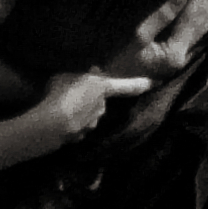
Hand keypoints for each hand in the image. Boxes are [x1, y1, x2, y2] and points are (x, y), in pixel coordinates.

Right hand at [28, 66, 150, 145]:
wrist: (52, 123)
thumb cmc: (61, 93)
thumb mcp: (67, 76)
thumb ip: (80, 76)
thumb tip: (93, 73)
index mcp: (103, 87)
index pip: (128, 86)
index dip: (142, 83)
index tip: (155, 82)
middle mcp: (103, 106)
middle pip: (101, 101)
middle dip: (91, 98)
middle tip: (73, 94)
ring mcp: (93, 123)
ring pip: (89, 114)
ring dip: (79, 111)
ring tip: (61, 108)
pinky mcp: (82, 135)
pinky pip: (78, 126)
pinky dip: (71, 123)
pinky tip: (58, 120)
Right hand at [105, 0, 207, 79]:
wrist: (104, 80)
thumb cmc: (115, 57)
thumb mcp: (137, 35)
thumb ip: (162, 15)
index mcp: (176, 54)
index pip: (192, 19)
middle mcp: (181, 58)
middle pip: (200, 26)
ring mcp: (176, 59)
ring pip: (198, 32)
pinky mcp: (169, 58)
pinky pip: (190, 36)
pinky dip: (200, 24)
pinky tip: (207, 19)